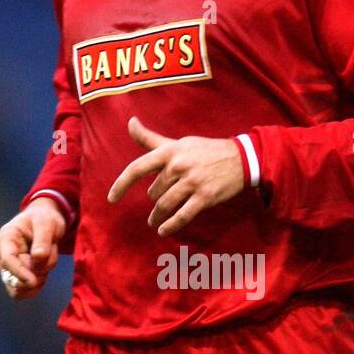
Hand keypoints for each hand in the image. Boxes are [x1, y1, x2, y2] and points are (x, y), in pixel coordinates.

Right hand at [0, 196, 66, 299]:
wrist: (45, 222)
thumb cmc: (43, 219)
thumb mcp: (47, 223)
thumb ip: (43, 240)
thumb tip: (38, 258)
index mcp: (6, 238)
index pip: (7, 260)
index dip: (19, 273)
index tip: (33, 281)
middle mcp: (2, 255)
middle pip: (13, 277)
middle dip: (36, 273)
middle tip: (49, 256)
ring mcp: (7, 267)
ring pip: (20, 287)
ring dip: (38, 279)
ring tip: (47, 260)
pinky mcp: (15, 276)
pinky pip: (23, 292)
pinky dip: (37, 286)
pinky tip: (45, 272)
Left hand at [107, 116, 245, 235]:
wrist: (241, 158)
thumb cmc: (205, 150)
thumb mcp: (178, 142)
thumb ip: (151, 138)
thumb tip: (130, 122)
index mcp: (169, 151)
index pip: (137, 168)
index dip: (121, 184)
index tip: (112, 198)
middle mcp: (178, 166)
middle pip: (153, 192)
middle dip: (154, 200)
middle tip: (159, 203)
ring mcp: (192, 182)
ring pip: (165, 205)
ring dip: (158, 217)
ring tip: (155, 222)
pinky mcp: (205, 197)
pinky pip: (182, 215)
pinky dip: (171, 225)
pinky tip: (164, 230)